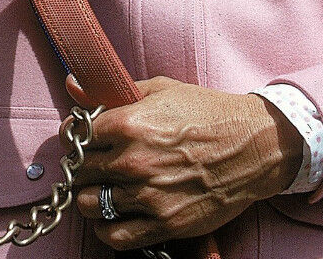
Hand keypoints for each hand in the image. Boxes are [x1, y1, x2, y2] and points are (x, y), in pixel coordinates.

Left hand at [66, 73, 303, 250]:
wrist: (252, 146)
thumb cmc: (205, 112)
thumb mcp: (158, 89)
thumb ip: (110, 92)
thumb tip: (71, 85)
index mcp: (129, 123)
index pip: (78, 135)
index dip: (78, 136)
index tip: (84, 139)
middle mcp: (134, 161)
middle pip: (81, 171)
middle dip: (82, 167)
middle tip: (92, 164)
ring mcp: (149, 196)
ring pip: (90, 204)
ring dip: (90, 197)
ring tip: (100, 188)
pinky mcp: (166, 224)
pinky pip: (116, 236)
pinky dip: (106, 229)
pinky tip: (110, 217)